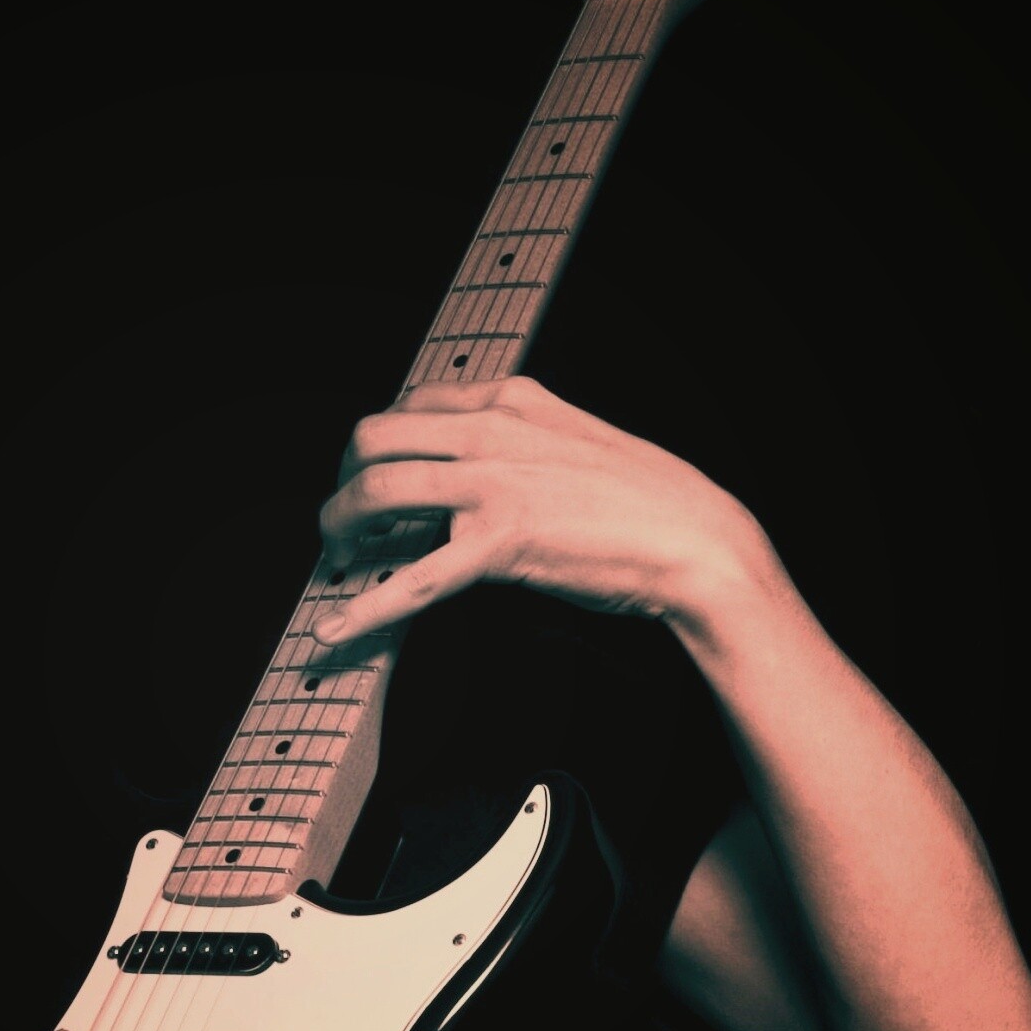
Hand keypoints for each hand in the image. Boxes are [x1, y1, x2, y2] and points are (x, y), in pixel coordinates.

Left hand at [306, 375, 775, 645]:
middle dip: (344, 479)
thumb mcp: (573, 441)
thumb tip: (472, 466)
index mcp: (511, 399)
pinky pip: (413, 577)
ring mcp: (494, 483)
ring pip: (375, 491)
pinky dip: (364, 608)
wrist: (698, 540)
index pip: (411, 403)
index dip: (378, 445)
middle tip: (343, 519)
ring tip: (336, 559)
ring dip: (339, 527)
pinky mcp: (502, 542)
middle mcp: (492, 429)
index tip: (371, 475)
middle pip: (374, 437)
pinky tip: (332, 630)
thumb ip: (519, 441)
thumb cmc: (647, 501)